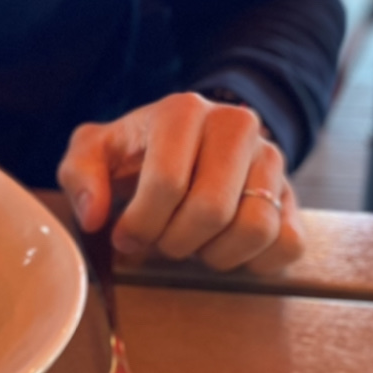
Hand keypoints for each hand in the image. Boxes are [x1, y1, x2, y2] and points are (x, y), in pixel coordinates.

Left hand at [57, 92, 303, 273]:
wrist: (185, 143)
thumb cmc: (132, 153)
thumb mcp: (92, 153)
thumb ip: (79, 176)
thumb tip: (94, 217)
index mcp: (183, 111)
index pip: (167, 182)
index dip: (141, 223)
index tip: (124, 236)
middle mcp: (237, 125)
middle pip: (212, 209)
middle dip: (174, 241)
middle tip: (158, 241)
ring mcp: (271, 158)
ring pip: (255, 228)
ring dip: (213, 254)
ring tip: (190, 243)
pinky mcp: (292, 194)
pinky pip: (289, 244)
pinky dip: (254, 261)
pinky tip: (223, 249)